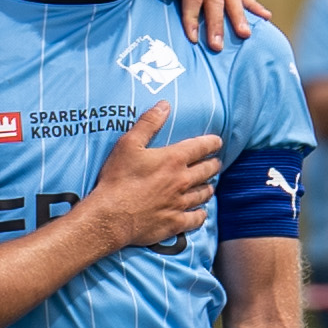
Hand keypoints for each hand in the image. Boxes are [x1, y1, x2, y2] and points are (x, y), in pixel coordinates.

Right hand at [77, 100, 220, 250]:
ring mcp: (181, 203)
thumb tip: (165, 105)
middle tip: (216, 163)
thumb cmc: (117, 179)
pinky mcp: (175, 223)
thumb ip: (148, 123)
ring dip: (208, 187)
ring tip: (209, 186)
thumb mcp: (128, 144)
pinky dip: (201, 214)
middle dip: (214, 165)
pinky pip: (197, 219)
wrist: (110, 216)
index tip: (217, 142)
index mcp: (174, 159)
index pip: (202, 146)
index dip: (212, 143)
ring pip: (204, 194)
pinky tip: (201, 213)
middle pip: (208, 170)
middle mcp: (183, 181)